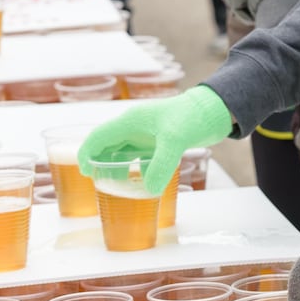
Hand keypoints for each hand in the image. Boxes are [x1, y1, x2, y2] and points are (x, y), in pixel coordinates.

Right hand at [76, 85, 233, 194]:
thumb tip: (149, 190)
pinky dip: (135, 168)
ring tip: (117, 186)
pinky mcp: (158, 140)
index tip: (85, 174)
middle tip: (100, 185)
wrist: (214, 110)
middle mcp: (134, 127)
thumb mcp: (175, 140)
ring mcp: (146, 134)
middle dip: (100, 164)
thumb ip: (161, 165)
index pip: (98, 137)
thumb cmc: (192, 117)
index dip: (86, 154)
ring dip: (117, 167)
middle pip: (107, 145)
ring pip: (122, 152)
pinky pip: (138, 156)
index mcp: (130, 121)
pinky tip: (141, 181)